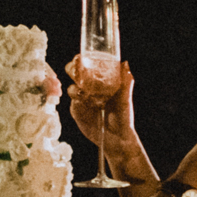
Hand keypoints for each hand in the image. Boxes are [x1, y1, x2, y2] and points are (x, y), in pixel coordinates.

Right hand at [66, 55, 147, 169]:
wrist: (116, 138)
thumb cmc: (123, 116)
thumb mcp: (125, 98)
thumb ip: (125, 82)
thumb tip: (125, 64)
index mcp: (99, 80)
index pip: (87, 65)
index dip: (81, 59)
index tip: (80, 57)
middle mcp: (88, 87)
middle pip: (73, 72)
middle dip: (73, 69)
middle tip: (78, 72)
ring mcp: (81, 98)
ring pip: (71, 87)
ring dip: (77, 87)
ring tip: (88, 93)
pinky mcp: (76, 110)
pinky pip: (72, 101)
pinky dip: (77, 99)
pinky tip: (86, 102)